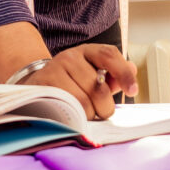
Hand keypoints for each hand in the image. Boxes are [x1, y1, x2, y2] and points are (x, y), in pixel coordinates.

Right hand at [23, 44, 138, 120]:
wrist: (37, 84)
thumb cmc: (72, 81)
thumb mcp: (92, 73)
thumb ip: (114, 74)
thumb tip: (132, 68)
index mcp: (87, 51)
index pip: (109, 55)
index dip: (124, 73)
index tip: (132, 91)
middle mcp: (70, 56)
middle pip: (99, 88)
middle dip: (104, 107)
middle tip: (100, 112)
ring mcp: (54, 70)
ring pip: (84, 102)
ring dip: (88, 115)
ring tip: (83, 114)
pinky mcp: (43, 86)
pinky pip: (67, 109)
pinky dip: (74, 118)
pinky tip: (72, 116)